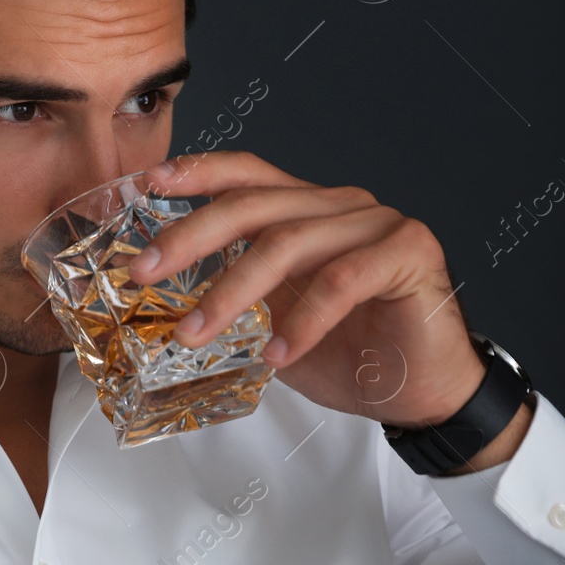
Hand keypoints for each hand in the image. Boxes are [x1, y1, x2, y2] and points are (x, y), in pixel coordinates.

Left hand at [125, 150, 484, 428]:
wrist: (422, 393)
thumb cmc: (348, 351)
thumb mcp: (271, 315)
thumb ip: (232, 288)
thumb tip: (159, 289)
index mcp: (305, 208)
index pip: (247, 173)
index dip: (198, 171)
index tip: (150, 182)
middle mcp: (338, 206)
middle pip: (252, 205)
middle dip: (189, 238)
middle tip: (142, 271)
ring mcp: (377, 224)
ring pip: (287, 243)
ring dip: (232, 292)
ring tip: (194, 334)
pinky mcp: (409, 254)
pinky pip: (340, 281)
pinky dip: (301, 321)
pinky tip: (277, 354)